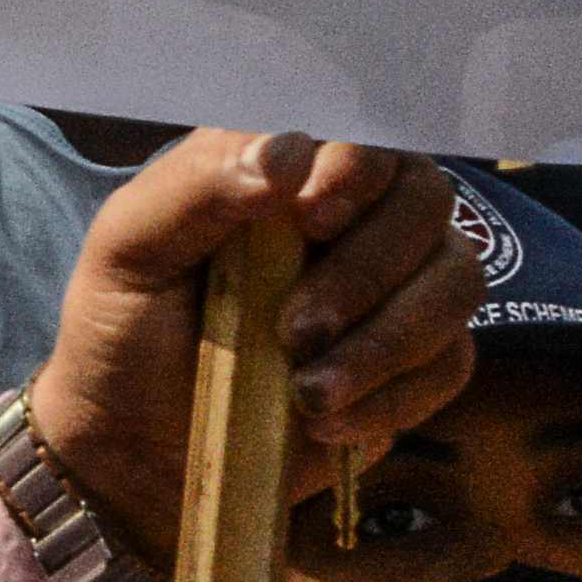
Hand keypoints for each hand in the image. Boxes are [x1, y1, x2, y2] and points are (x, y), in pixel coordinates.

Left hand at [20, 134, 475, 553]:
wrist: (134, 448)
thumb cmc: (125, 329)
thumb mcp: (129, 249)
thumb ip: (196, 187)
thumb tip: (290, 149)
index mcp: (288, 168)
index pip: (363, 132)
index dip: (355, 168)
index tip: (312, 215)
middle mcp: (357, 215)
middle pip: (427, 199)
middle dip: (367, 270)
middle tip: (292, 330)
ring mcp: (395, 289)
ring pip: (456, 282)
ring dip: (385, 342)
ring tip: (305, 394)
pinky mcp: (415, 365)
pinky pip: (452, 361)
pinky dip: (392, 397)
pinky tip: (323, 423)